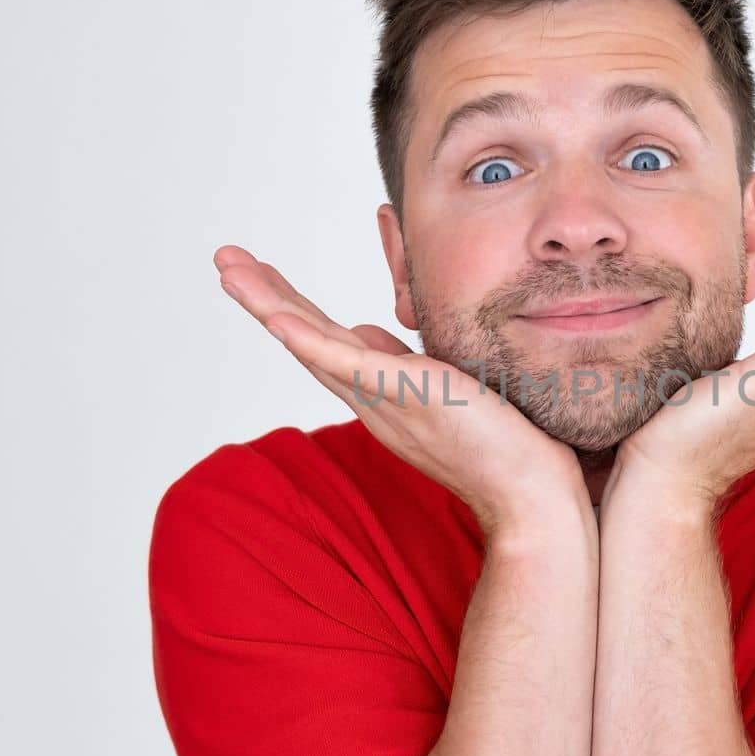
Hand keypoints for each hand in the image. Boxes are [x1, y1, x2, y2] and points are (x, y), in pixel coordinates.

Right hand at [213, 245, 586, 531]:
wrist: (530, 495)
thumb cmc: (501, 445)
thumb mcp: (440, 385)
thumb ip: (399, 362)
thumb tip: (367, 330)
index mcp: (380, 393)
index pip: (325, 340)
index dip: (289, 307)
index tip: (259, 274)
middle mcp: (371, 398)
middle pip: (305, 339)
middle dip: (263, 298)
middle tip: (224, 261)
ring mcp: (383, 398)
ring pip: (313, 344)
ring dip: (268, 305)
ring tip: (230, 270)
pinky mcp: (405, 395)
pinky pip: (347, 365)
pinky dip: (310, 342)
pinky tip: (277, 319)